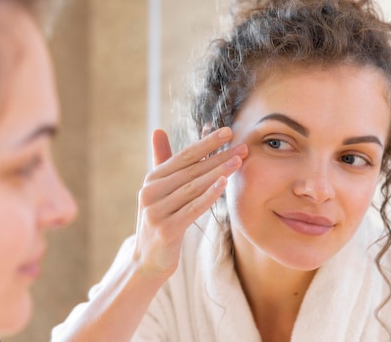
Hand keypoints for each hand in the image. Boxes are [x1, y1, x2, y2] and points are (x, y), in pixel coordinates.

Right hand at [133, 127, 247, 277]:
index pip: (183, 156)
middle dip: (219, 157)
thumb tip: (159, 130)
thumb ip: (162, 161)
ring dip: (218, 172)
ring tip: (239, 161)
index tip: (227, 131)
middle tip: (242, 147)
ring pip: (194, 188)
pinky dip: (209, 195)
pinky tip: (224, 184)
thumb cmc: (160, 221)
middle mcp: (151, 192)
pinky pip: (192, 209)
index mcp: (152, 180)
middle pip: (192, 171)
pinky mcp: (166, 230)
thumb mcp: (159, 191)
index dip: (206, 143)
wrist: (148, 260)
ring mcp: (156, 211)